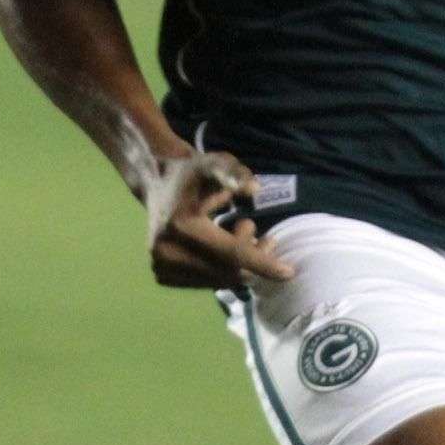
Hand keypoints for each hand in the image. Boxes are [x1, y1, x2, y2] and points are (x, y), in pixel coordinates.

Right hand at [141, 149, 296, 288]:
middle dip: (253, 260)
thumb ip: (234, 173)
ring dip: (238, 264)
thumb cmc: (192, 173)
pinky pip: (205, 281)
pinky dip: (222, 269)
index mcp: (183, 226)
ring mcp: (162, 266)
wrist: (155, 182)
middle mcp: (168, 251)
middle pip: (227, 271)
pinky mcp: (162, 274)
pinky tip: (222, 248)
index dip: (262, 263)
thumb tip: (254, 190)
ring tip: (241, 234)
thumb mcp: (215, 163)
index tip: (289, 272)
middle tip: (265, 238)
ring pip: (218, 280)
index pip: (231, 253)